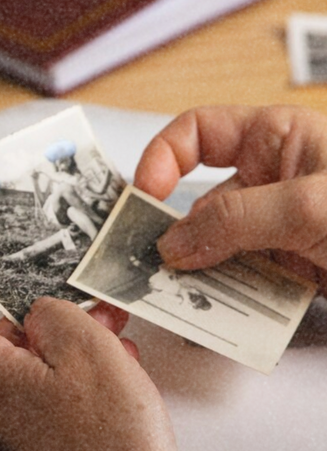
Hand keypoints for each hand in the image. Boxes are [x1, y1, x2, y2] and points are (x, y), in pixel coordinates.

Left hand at [0, 260, 236, 450]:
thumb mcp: (92, 352)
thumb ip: (56, 317)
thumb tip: (41, 319)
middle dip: (39, 322)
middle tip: (90, 311)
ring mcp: (2, 437)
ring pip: (21, 374)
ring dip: (62, 353)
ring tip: (116, 346)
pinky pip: (34, 405)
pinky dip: (64, 385)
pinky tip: (110, 383)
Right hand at [134, 104, 326, 291]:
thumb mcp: (308, 205)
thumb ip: (235, 220)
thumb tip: (171, 244)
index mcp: (276, 139)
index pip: (198, 133)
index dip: (162, 159)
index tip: (142, 199)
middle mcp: (269, 182)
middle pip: (195, 205)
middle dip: (171, 237)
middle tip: (147, 269)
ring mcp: (273, 229)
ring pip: (210, 251)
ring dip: (195, 277)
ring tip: (179, 302)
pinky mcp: (283, 270)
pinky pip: (235, 285)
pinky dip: (220, 303)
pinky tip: (212, 317)